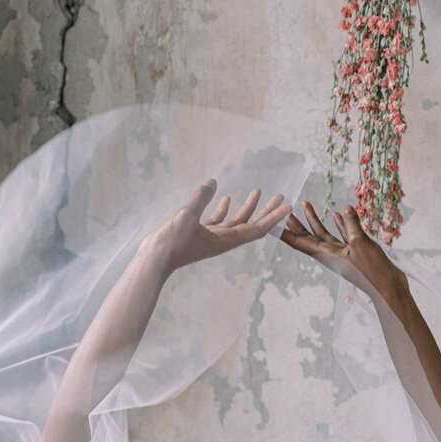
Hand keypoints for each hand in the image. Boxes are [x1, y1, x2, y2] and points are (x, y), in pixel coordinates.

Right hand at [147, 179, 291, 272]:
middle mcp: (222, 240)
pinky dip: (224, 208)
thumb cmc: (170, 243)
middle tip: (281, 196)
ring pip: (235, 221)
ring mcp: (211, 237)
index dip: (273, 217)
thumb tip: (213, 182)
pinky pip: (217, 220)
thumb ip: (201, 198)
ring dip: (248, 207)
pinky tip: (226, 196)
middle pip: (251, 224)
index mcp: (225, 241)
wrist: (153, 259)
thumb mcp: (186, 217)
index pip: (256, 229)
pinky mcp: (198, 233)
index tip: (287, 206)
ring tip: (259, 191)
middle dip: (267, 211)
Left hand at [279, 201, 409, 308]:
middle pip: (307, 237)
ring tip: (306, 204)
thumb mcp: (360, 244)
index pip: (299, 242)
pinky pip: (342, 235)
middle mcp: (330, 254)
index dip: (284, 233)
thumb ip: (351, 225)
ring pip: (324, 234)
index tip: (271, 224)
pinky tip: (336, 213)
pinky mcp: (354, 252)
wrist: (388, 288)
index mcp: (326, 255)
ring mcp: (342, 254)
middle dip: (295, 224)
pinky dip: (338, 224)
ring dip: (314, 220)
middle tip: (283, 210)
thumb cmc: (373, 271)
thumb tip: (345, 209)